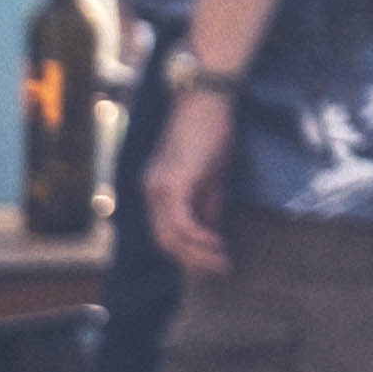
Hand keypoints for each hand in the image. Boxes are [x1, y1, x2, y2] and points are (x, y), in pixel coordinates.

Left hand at [146, 83, 242, 277]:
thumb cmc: (211, 132)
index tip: (212, 264)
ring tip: (222, 263)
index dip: (188, 254)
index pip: (165, 233)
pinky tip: (217, 244)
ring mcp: (158, 189)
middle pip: (165, 242)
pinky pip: (180, 224)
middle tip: (220, 270)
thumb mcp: (210, 176)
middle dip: (193, 262)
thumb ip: (206, 204)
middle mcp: (150, 192)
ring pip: (170, 237)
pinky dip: (198, 239)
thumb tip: (211, 233)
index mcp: (156, 190)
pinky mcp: (172, 184)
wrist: (208, 101)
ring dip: (197, 256)